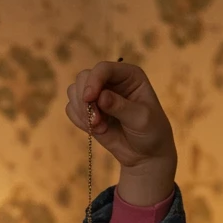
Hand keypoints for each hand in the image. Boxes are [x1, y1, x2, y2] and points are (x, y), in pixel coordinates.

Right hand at [65, 61, 176, 202]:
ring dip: (82, 111)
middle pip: (84, 77)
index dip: (93, 81)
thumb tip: (100, 96)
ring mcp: (98, 95)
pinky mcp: (89, 111)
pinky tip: (95, 130)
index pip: (103, 69)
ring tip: (99, 127)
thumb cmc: (151, 132)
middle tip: (96, 120)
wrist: (146, 154)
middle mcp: (112, 81)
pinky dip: (79, 120)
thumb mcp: (141, 119)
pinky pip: (71, 109)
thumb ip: (121, 106)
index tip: (89, 99)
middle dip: (84, 99)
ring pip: (74, 91)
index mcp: (129, 75)